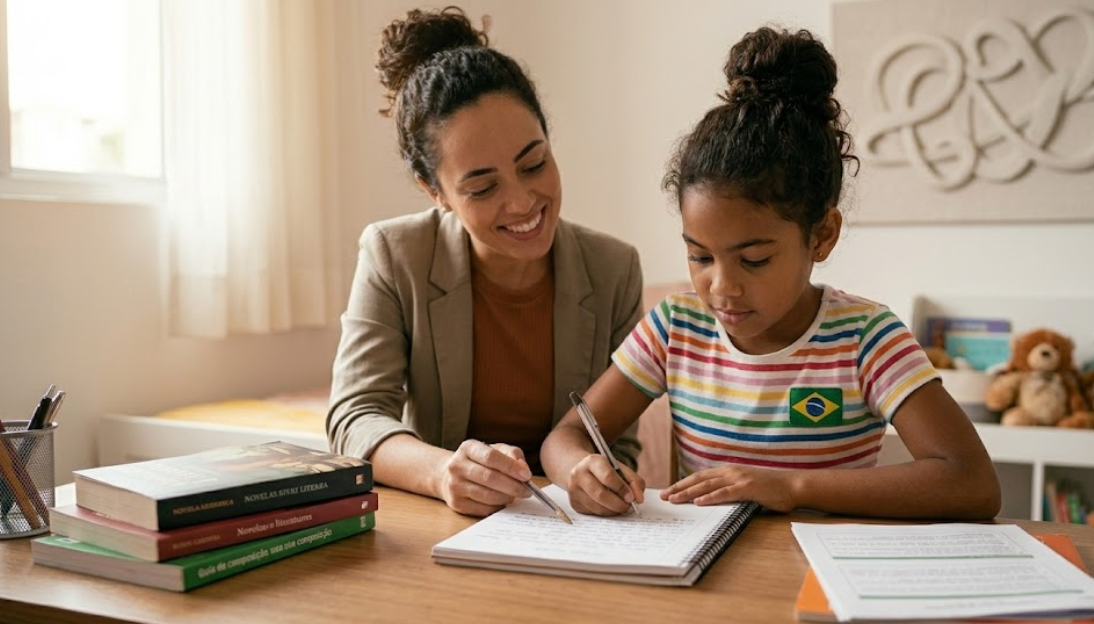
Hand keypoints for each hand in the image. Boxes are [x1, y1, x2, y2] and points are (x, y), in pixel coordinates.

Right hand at [438, 440, 532, 516]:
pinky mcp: (456, 503)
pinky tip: (502, 501)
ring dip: (506, 497)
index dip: (511, 467)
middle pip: (490, 478)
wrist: (452, 476)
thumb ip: (512, 454)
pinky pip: (483, 509)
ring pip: (487, 496)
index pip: (491, 457)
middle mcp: (457, 466)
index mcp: (468, 448)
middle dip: (513, 486)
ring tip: (514, 495)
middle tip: (527, 490)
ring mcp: (455, 486)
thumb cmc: (480, 462)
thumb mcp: (496, 450)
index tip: (527, 475)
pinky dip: (498, 507)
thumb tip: (523, 470)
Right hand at [566, 453, 644, 515]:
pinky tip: (610, 507)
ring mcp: (574, 490)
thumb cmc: (605, 470)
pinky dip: (606, 513)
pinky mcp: (574, 503)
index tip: (632, 498)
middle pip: (600, 494)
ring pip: (597, 507)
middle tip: (629, 506)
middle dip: (618, 504)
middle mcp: (578, 474)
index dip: (622, 489)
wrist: (582, 471)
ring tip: (621, 507)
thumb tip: (639, 499)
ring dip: (613, 511)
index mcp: (592, 461)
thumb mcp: (620, 469)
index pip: (608, 476)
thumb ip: (634, 481)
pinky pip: (593, 513)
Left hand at [661, 465, 794, 511]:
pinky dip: (711, 497)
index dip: (683, 483)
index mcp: (729, 471)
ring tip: (674, 499)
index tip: (669, 491)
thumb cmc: (771, 489)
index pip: (700, 477)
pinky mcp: (748, 488)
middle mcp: (730, 472)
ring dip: (689, 492)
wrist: (793, 486)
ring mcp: (739, 479)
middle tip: (664, 496)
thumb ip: (730, 491)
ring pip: (707, 485)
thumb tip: (713, 501)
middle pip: (699, 479)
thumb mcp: (746, 488)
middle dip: (679, 488)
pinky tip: (699, 501)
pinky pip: (725, 493)